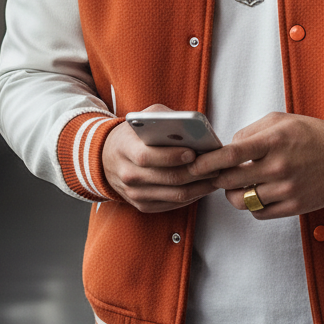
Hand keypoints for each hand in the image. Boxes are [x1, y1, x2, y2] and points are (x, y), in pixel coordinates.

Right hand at [102, 104, 220, 212]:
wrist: (107, 158)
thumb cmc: (133, 135)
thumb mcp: (144, 118)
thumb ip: (165, 118)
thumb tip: (192, 125)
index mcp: (126, 149)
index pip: (148, 156)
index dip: (172, 156)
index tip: (193, 152)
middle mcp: (128, 174)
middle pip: (168, 178)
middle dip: (196, 172)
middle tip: (216, 165)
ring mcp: (135, 193)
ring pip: (174, 195)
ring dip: (199, 187)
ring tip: (216, 176)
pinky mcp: (143, 205)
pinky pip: (172, 204)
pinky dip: (192, 196)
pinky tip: (203, 186)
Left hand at [190, 112, 323, 219]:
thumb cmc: (310, 134)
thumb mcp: (279, 121)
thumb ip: (250, 133)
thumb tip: (227, 149)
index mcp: (273, 141)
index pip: (230, 154)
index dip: (207, 162)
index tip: (194, 165)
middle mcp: (279, 166)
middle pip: (230, 181)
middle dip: (217, 178)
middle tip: (216, 174)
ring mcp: (287, 189)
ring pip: (242, 200)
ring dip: (233, 194)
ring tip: (238, 184)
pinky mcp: (294, 207)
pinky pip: (259, 213)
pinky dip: (252, 205)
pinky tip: (257, 193)